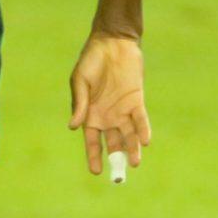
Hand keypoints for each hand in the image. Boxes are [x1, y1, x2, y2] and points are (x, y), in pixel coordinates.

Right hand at [68, 30, 150, 176]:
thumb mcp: (80, 81)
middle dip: (116, 159)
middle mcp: (108, 116)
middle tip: (119, 176)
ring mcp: (123, 110)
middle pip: (112, 143)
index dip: (94, 157)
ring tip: (135, 162)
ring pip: (129, 135)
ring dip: (132, 148)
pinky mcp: (136, 100)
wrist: (112, 42)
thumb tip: (73, 126)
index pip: (92, 142)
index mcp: (90, 115)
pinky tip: (145, 140)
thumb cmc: (91, 60)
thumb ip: (79, 103)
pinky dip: (143, 129)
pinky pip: (141, 118)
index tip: (97, 172)